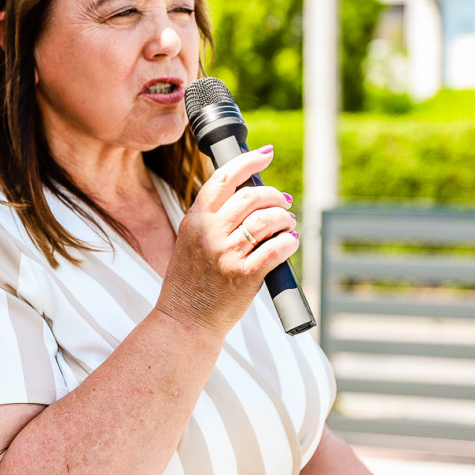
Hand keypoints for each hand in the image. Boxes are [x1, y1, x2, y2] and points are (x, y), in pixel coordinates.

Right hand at [158, 146, 297, 334]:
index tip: (266, 154)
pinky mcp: (244, 275)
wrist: (184, 320)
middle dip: (273, 195)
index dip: (248, 162)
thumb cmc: (190, 282)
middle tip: (283, 201)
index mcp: (195, 220)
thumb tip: (249, 195)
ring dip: (284, 217)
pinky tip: (290, 242)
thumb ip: (212, 218)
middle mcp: (210, 233)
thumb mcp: (190, 241)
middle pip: (251, 196)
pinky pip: (277, 248)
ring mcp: (227, 254)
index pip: (223, 178)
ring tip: (287, 222)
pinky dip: (289, 241)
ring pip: (267, 220)